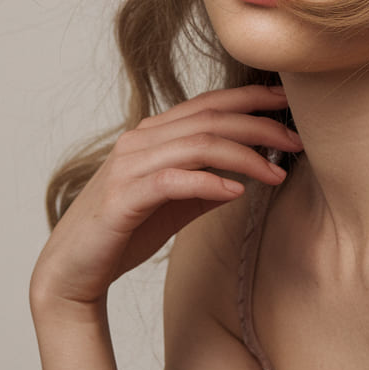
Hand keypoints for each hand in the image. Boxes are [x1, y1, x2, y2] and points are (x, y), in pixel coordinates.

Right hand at [29, 84, 300, 319]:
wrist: (72, 271)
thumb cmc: (125, 232)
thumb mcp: (176, 203)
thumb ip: (207, 182)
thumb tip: (248, 173)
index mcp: (154, 134)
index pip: (209, 103)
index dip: (251, 98)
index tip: (289, 103)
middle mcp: (140, 140)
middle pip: (210, 119)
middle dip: (259, 125)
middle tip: (297, 141)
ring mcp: (129, 166)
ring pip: (197, 144)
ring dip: (245, 155)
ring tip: (276, 173)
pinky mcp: (122, 197)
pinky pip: (173, 180)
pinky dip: (209, 182)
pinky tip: (237, 192)